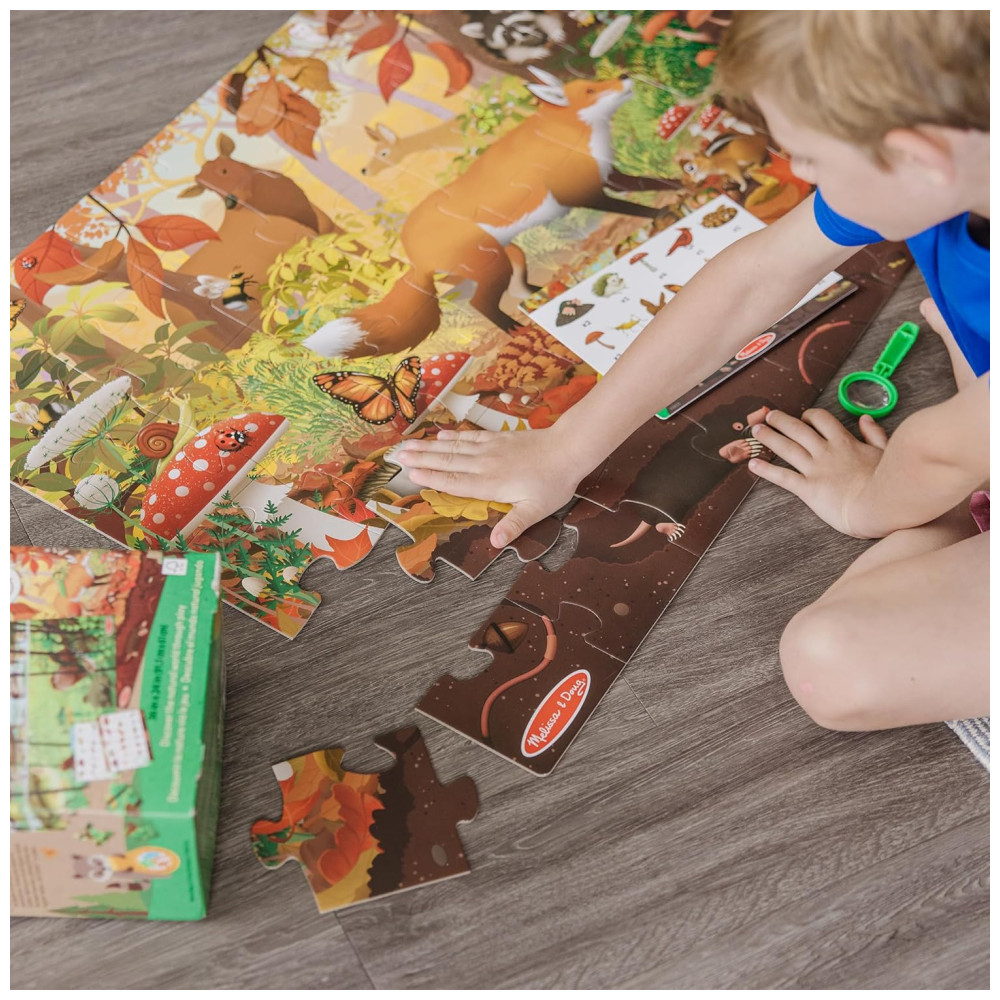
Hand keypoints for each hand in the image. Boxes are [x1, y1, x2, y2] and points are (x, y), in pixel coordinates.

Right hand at [395, 426, 581, 547]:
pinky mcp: (498, 439)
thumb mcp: (536, 510)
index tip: (410, 475)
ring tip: (408, 444)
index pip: (454, 483)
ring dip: (429, 447)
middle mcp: (485, 464)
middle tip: (397, 456)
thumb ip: (513, 525)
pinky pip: (469, 437)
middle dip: (421, 459)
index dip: (431, 479)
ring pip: (454, 448)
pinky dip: (452, 437)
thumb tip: (494, 543)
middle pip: (447, 462)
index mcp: (490, 484)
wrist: (568, 448)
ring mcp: (490, 449)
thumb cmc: (553, 482)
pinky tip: (440, 436)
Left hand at [748, 408, 888, 536]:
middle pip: (798, 429)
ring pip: (786, 448)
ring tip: (756, 431)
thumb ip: (874, 434)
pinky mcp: (808, 489)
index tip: (802, 416)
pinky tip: (753, 464)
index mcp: (844, 442)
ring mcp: (816, 470)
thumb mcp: (885, 452)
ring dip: (769, 438)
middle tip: (768, 416)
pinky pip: (783, 477)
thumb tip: (866, 418)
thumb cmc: (888, 482)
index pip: (822, 420)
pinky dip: (766, 470)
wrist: (881, 506)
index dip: (809, 415)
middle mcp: (826, 452)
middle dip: (781, 420)